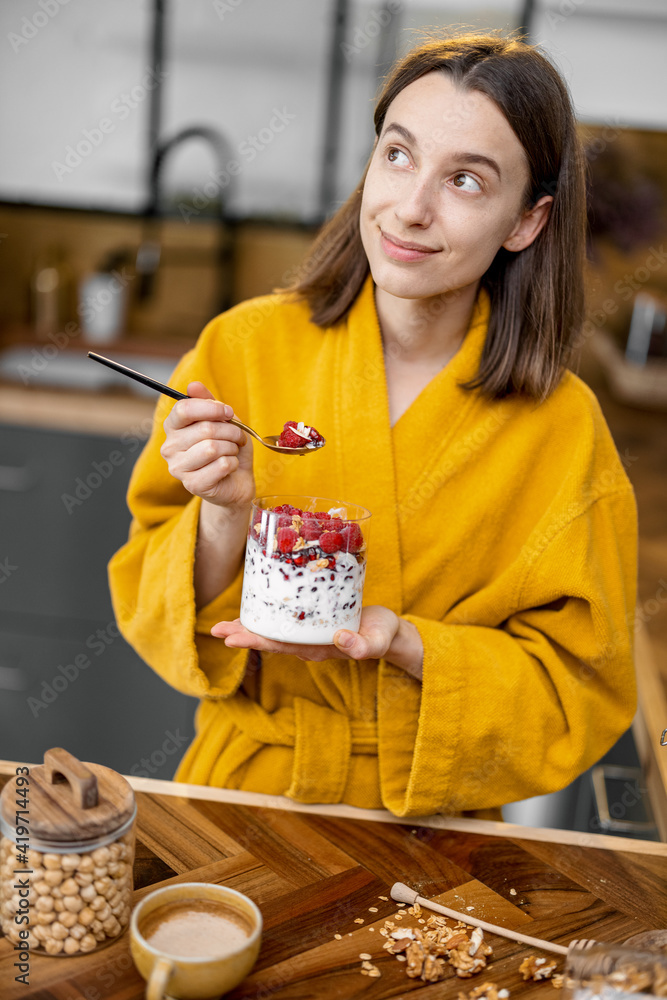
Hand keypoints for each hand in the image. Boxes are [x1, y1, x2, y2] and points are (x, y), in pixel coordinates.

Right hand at [160, 382, 254, 507]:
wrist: (236, 482)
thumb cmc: (227, 448)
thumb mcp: (222, 421)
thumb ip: (208, 402)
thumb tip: (193, 385)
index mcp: (173, 427)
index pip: (184, 409)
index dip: (211, 408)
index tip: (228, 413)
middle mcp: (169, 448)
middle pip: (205, 428)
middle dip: (230, 431)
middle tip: (237, 437)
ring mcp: (178, 468)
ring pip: (213, 448)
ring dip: (232, 448)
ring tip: (232, 452)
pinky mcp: (193, 485)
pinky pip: (221, 465)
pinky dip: (233, 463)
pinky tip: (229, 467)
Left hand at [211, 605, 401, 661]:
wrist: (388, 632)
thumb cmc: (383, 635)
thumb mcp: (378, 640)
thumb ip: (363, 645)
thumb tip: (341, 641)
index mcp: (317, 648)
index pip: (279, 645)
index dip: (255, 640)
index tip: (232, 638)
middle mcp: (307, 643)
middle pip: (269, 639)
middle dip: (243, 634)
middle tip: (215, 630)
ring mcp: (307, 634)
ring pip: (273, 631)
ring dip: (249, 626)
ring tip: (223, 624)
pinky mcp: (311, 622)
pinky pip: (283, 620)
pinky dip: (266, 614)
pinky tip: (254, 607)